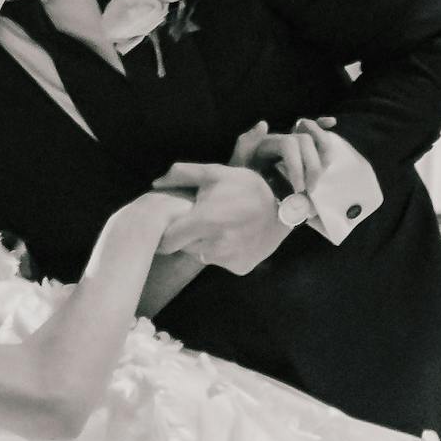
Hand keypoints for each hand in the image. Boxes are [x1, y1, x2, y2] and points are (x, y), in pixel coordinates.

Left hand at [150, 157, 286, 278]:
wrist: (285, 207)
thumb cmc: (246, 186)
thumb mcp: (216, 173)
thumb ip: (183, 175)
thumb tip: (155, 183)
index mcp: (205, 221)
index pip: (167, 240)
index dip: (166, 232)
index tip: (170, 224)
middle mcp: (215, 245)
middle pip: (183, 247)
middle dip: (186, 234)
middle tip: (200, 219)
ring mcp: (228, 259)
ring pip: (200, 254)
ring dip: (203, 242)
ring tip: (219, 225)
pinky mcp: (239, 267)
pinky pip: (219, 261)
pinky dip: (220, 251)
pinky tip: (232, 235)